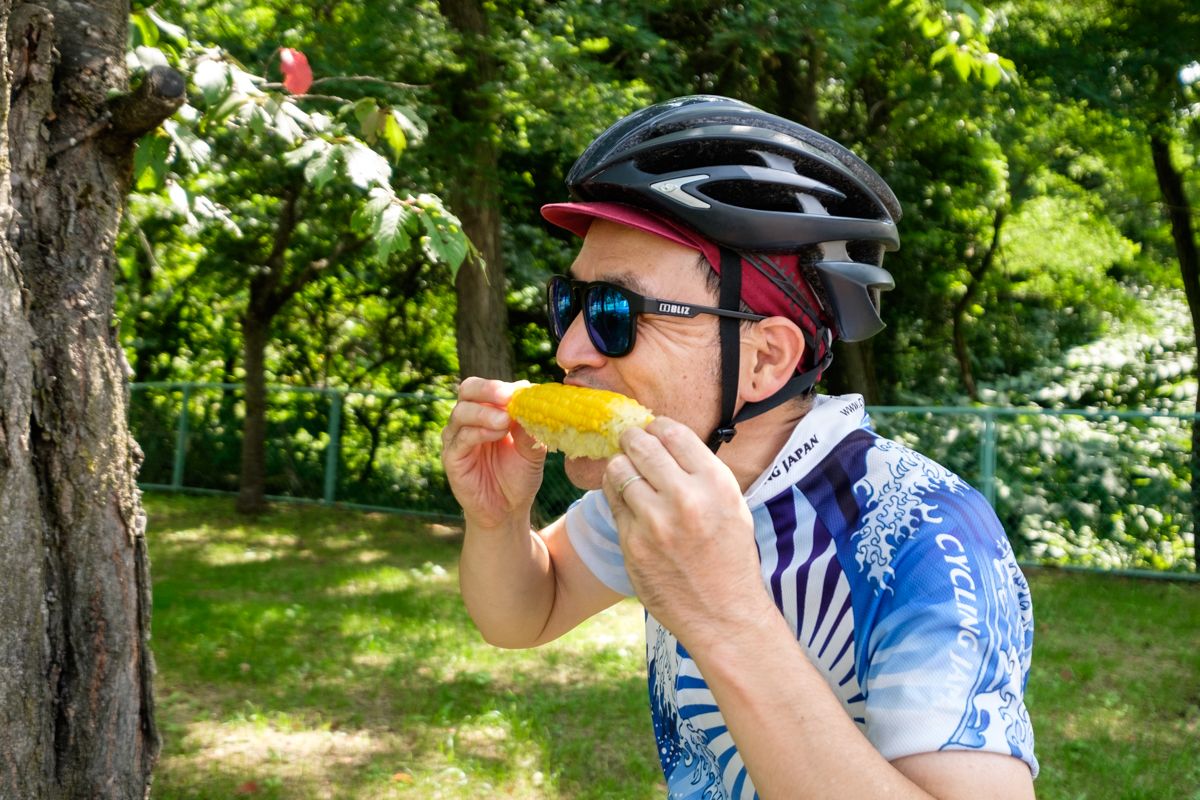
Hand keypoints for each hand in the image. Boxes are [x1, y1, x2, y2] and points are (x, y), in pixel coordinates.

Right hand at [441, 377, 546, 530]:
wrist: (508, 510)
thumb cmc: (519, 475)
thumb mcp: (532, 449)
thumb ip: (530, 426)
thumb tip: (533, 399)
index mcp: (487, 412)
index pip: (487, 388)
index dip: (503, 386)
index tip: (525, 390)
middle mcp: (468, 420)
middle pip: (468, 390)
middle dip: (488, 389)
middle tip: (508, 397)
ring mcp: (457, 438)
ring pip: (462, 412)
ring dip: (485, 413)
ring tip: (505, 422)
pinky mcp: (452, 458)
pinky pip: (460, 439)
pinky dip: (478, 432)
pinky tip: (496, 434)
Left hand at [602, 417, 770, 649]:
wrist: (723, 613)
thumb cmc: (729, 556)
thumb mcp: (731, 504)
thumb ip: (699, 471)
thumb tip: (663, 437)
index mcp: (715, 484)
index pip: (673, 432)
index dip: (657, 427)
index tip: (652, 431)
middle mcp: (685, 498)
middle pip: (640, 446)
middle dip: (631, 440)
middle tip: (630, 443)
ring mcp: (655, 523)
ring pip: (618, 470)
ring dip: (620, 467)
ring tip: (628, 474)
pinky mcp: (633, 544)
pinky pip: (612, 503)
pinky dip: (616, 496)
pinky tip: (626, 501)